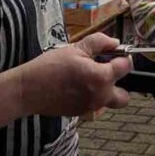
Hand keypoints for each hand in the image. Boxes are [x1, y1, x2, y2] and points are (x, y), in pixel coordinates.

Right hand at [16, 33, 131, 116]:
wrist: (27, 90)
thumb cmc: (49, 68)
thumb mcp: (76, 48)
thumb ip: (100, 42)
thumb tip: (115, 43)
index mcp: (101, 77)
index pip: (126, 67)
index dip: (122, 57)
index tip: (114, 54)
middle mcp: (100, 96)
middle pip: (124, 95)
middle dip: (120, 83)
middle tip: (106, 71)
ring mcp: (90, 107)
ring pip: (108, 101)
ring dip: (105, 89)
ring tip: (87, 77)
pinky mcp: (80, 112)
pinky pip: (94, 104)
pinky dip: (90, 95)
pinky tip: (76, 85)